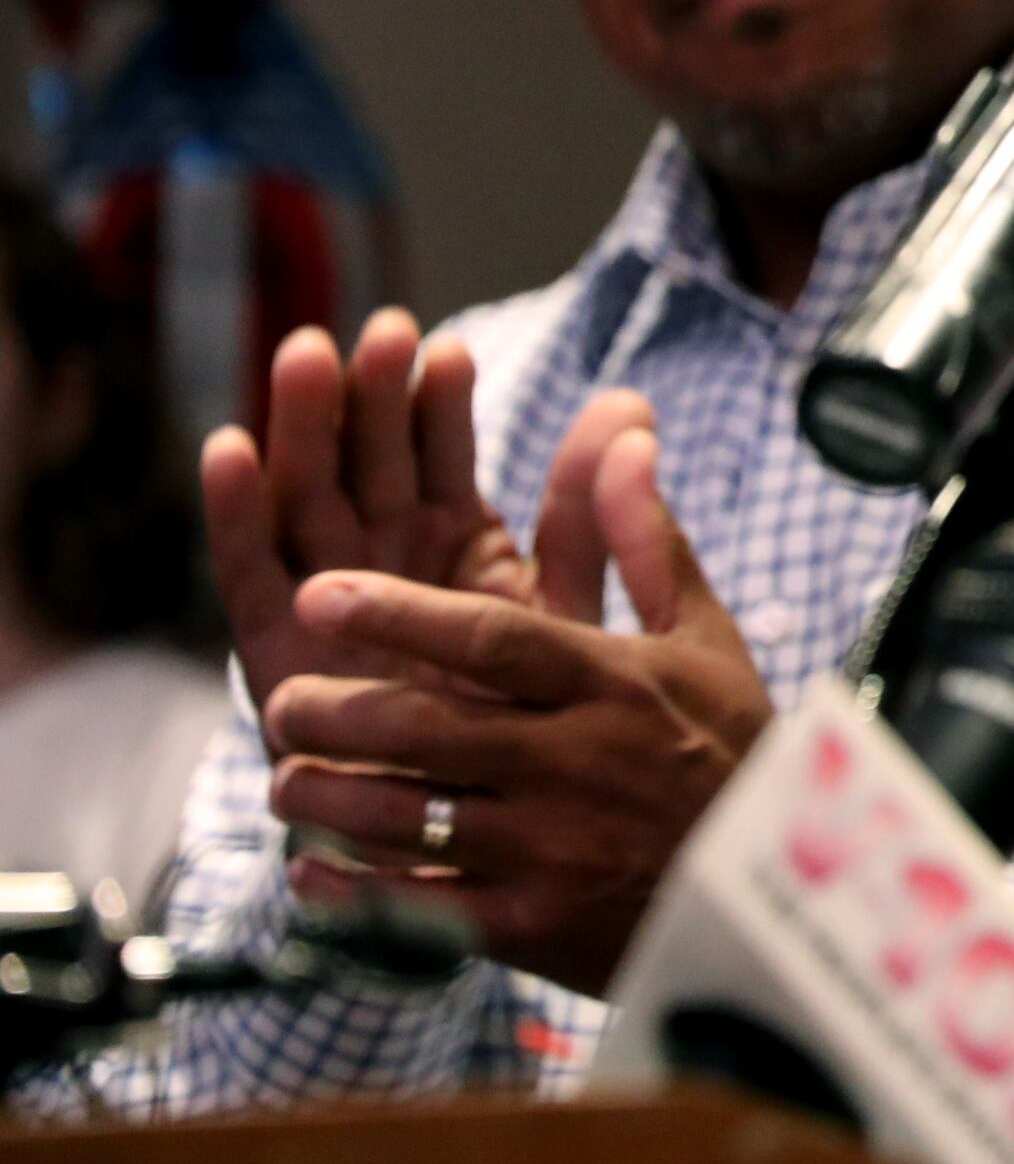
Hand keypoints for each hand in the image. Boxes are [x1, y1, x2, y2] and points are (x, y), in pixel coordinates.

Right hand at [202, 313, 651, 726]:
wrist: (480, 832)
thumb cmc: (525, 719)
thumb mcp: (563, 605)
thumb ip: (590, 515)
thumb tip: (631, 404)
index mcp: (452, 543)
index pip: (439, 454)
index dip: (439, 402)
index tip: (449, 348)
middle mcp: (382, 560)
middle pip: (367, 460)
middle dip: (368, 395)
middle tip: (375, 332)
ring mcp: (324, 599)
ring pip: (308, 496)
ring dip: (303, 427)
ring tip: (309, 355)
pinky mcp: (276, 650)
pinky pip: (250, 572)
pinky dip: (237, 511)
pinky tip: (231, 448)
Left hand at [258, 424, 772, 996]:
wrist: (777, 897)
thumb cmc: (732, 755)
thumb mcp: (705, 641)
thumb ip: (646, 541)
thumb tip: (624, 436)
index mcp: (615, 687)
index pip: (492, 639)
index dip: (398, 613)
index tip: (320, 592)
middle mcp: (577, 765)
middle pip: (427, 729)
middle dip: (335, 713)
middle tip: (284, 700)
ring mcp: (553, 851)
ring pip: (407, 818)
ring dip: (328, 798)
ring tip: (288, 777)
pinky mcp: (534, 927)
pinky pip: (417, 910)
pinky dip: (351, 891)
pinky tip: (314, 870)